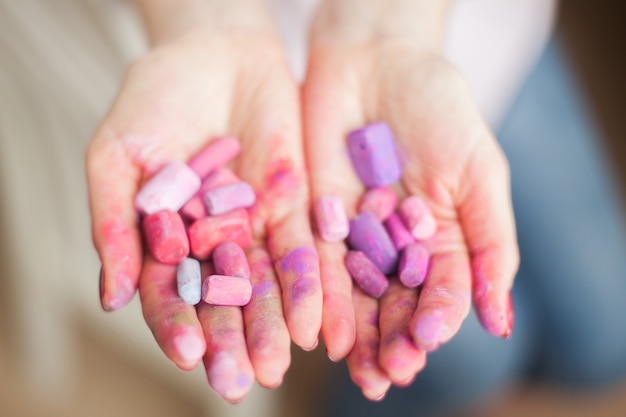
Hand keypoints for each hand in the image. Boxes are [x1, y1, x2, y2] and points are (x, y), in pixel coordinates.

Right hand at [86, 0, 320, 401]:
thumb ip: (113, 223)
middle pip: (223, 301)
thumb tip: (110, 296)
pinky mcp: (294, 205)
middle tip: (240, 381)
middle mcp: (212, 243)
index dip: (177, 325)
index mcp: (165, 240)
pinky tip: (314, 321)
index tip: (189, 355)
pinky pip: (303, 250)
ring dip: (272, 324)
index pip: (170, 294)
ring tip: (278, 363)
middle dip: (231, 340)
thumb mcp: (117, 156)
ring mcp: (254, 226)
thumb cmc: (153, 98)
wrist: (212, 52)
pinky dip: (309, 285)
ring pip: (266, 284)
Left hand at [303, 0, 517, 398]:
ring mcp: (355, 238)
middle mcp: (397, 248)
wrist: (377, 61)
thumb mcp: (478, 171)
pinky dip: (321, 298)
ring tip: (360, 368)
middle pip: (396, 306)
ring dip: (358, 336)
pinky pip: (318, 266)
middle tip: (389, 373)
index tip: (425, 339)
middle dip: (394, 340)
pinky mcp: (315, 220)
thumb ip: (489, 242)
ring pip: (357, 297)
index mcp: (442, 240)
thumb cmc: (438, 108)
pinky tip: (322, 330)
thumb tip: (498, 319)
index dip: (435, 319)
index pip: (441, 293)